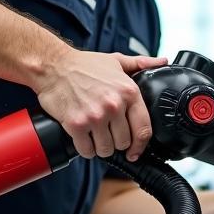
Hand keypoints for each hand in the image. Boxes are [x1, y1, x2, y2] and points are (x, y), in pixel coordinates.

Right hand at [36, 50, 166, 160]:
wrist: (53, 66)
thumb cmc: (84, 65)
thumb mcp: (116, 60)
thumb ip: (140, 63)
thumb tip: (161, 62)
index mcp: (128, 92)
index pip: (143, 129)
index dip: (140, 146)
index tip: (135, 152)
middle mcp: (114, 105)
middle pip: (123, 143)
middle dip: (116, 143)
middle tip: (107, 134)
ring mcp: (95, 116)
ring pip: (106, 149)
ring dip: (100, 147)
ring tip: (95, 136)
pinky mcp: (76, 125)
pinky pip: (87, 150)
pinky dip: (85, 149)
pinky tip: (83, 138)